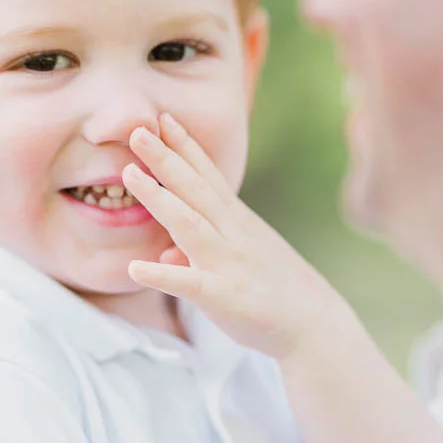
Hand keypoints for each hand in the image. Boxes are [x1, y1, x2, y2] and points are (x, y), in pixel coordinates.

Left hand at [124, 114, 342, 360]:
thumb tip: (166, 254)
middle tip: (136, 130)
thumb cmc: (275, 289)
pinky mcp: (224, 297)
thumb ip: (201, 250)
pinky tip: (134, 268)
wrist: (314, 324)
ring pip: (189, 224)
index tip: (162, 118)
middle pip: (194, 188)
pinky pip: (189, 283)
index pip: (207, 175)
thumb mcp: (239, 260)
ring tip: (128, 175)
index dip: (185, 146)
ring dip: (158, 198)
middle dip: (165, 157)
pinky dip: (161, 274)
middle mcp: (232, 233)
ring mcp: (228, 263)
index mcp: (236, 220)